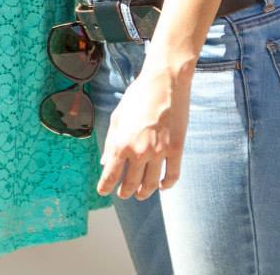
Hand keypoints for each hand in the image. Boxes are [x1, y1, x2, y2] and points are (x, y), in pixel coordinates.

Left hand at [98, 62, 190, 200]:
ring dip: (145, 192)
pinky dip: (167, 184)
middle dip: (125, 191)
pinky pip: (172, 174)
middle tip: (123, 195)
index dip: (106, 186)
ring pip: (151, 182)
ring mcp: (159, 152)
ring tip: (140, 195)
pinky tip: (162, 187)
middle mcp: (139, 151)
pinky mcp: (176, 150)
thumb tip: (105, 162)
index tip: (102, 192)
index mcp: (121, 143)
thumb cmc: (137, 97)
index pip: (111, 173)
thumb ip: (111, 142)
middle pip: (131, 182)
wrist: (164, 84)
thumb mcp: (117, 118)